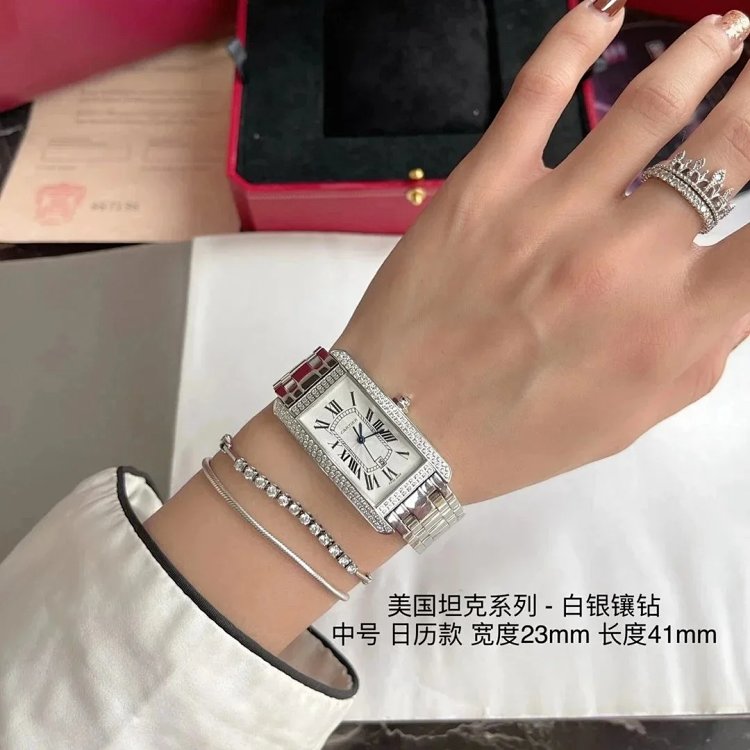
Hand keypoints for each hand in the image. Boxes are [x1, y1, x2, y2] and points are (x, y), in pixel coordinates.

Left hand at [336, 4, 749, 503]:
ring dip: (703, 55)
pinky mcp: (484, 188)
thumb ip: (697, 349)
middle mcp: (628, 262)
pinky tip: (603, 14)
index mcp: (674, 328)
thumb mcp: (630, 416)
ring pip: (649, 105)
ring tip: (729, 29)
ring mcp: (553, 216)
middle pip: (730, 146)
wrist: (403, 430)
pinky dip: (574, 42)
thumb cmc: (517, 434)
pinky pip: (538, 93)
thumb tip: (730, 282)